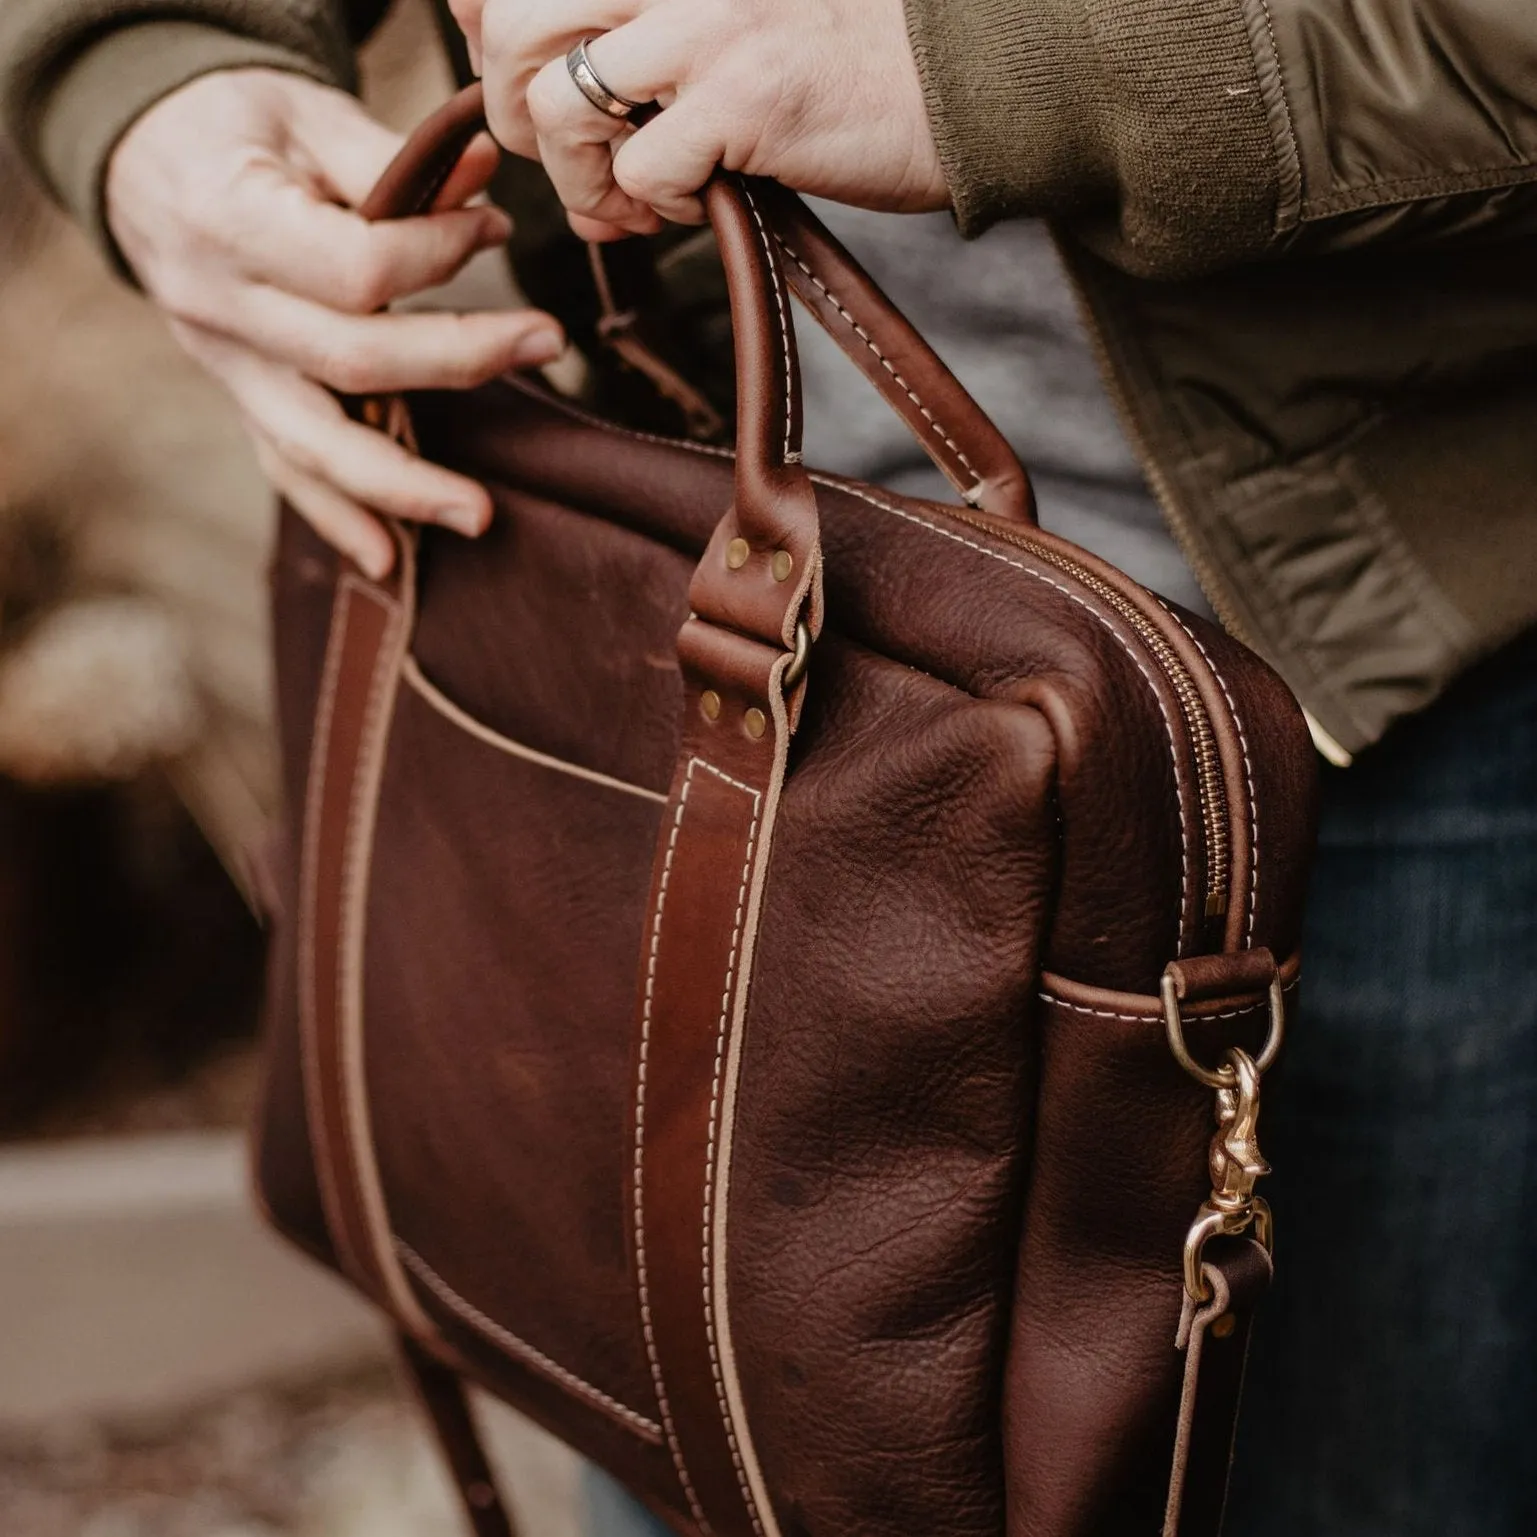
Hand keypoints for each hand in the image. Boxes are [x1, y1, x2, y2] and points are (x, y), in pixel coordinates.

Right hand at [106, 69, 564, 577]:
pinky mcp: (241, 399)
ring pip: (314, 444)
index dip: (437, 253)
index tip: (493, 228)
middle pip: (351, 362)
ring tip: (479, 515)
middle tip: (546, 342)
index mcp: (228, 221)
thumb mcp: (303, 112)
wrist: (146, 161)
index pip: (355, 268)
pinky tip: (386, 562)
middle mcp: (219, 309)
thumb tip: (485, 181)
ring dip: (403, 486)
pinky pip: (286, 470)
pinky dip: (336, 518)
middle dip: (459, 361)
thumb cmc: (236, 127)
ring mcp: (227, 367)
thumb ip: (391, 158)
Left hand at [450, 0, 947, 240]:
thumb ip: (619, 35)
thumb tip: (509, 91)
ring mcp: (705, 22)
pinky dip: (647, 208)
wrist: (953, 84)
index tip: (533, 88)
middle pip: (507, 27)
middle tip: (577, 159)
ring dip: (576, 175)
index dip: (487, 37)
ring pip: (556, 100)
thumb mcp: (711, 20)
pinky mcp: (743, 96)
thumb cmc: (830, 62)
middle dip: (519, 118)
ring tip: (629, 198)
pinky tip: (689, 207)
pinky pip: (638, 169)